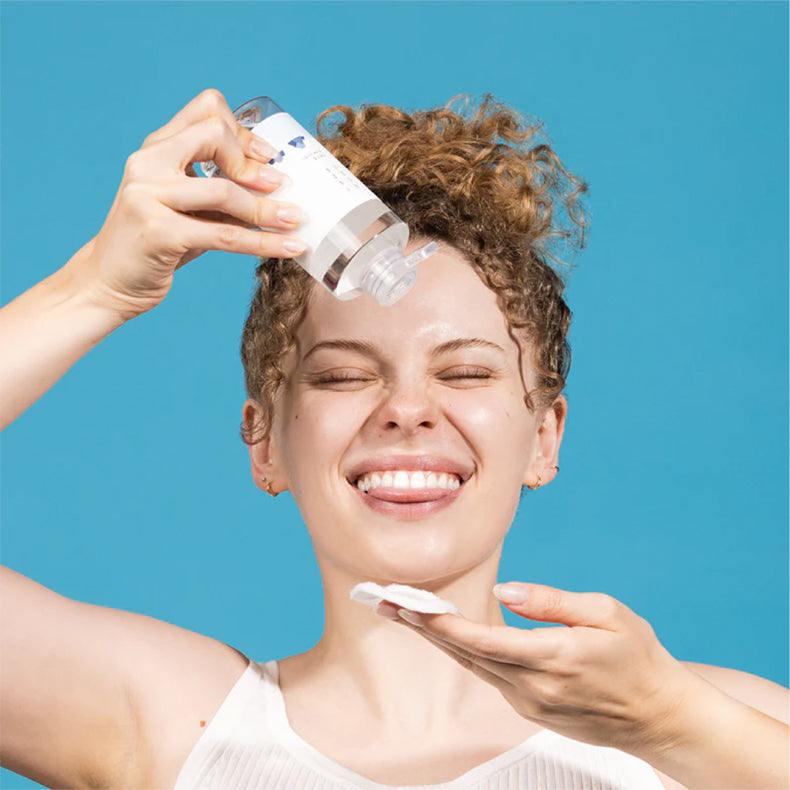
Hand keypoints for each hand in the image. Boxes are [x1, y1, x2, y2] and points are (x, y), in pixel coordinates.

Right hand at [65, 89, 305, 320]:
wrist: (107, 282)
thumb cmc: (155, 244)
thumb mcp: (186, 207)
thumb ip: (218, 188)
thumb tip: (278, 186)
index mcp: (156, 148)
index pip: (206, 110)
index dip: (243, 130)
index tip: (267, 158)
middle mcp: (147, 163)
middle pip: (214, 136)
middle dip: (253, 164)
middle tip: (280, 187)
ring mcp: (148, 196)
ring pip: (224, 191)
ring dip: (267, 209)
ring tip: (295, 221)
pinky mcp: (158, 233)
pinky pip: (225, 235)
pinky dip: (263, 242)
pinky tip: (289, 248)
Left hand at [377, 582, 700, 756]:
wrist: (659, 715)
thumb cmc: (638, 657)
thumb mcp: (606, 614)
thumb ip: (552, 602)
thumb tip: (505, 591)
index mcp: (553, 657)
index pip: (483, 640)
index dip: (442, 624)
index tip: (409, 607)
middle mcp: (534, 687)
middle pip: (466, 653)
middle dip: (423, 627)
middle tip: (385, 601)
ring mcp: (531, 704)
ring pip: (473, 666)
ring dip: (437, 639)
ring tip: (403, 612)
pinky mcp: (532, 711)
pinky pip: (490, 676)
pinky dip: (465, 652)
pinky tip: (447, 633)